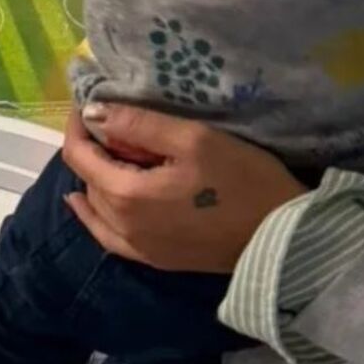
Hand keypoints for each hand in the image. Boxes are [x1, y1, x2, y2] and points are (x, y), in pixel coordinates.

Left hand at [62, 105, 306, 272]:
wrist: (284, 238)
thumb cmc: (242, 179)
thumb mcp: (192, 138)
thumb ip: (138, 125)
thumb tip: (92, 113)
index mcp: (127, 196)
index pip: (79, 156)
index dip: (78, 125)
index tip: (88, 102)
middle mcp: (124, 227)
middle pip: (88, 179)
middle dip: (92, 148)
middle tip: (116, 122)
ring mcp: (140, 250)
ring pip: (97, 207)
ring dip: (96, 177)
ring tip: (112, 152)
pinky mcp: (158, 261)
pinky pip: (110, 236)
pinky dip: (95, 215)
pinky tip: (90, 202)